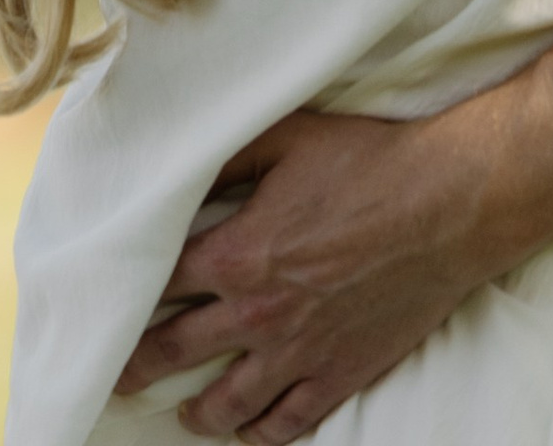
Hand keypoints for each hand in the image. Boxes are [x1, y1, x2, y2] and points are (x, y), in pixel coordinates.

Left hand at [111, 103, 498, 441]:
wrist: (447, 206)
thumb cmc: (369, 163)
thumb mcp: (288, 137)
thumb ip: (226, 154)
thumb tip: (181, 163)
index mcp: (238, 254)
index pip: (159, 285)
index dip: (127, 294)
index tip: (106, 303)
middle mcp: (258, 314)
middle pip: (175, 352)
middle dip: (137, 366)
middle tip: (116, 375)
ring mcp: (299, 353)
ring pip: (227, 405)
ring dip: (195, 412)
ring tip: (182, 411)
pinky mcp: (339, 375)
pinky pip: (287, 423)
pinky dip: (259, 433)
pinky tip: (247, 430)